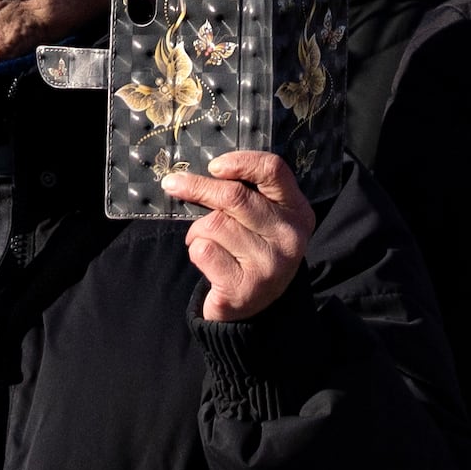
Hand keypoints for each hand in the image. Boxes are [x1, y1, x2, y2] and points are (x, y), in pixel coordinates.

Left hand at [167, 148, 311, 322]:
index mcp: (297, 211)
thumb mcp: (263, 219)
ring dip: (197, 230)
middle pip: (235, 197)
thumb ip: (248, 193)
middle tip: (173, 183)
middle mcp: (289, 237)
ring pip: (214, 224)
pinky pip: (204, 251)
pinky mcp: (244, 288)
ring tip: (204, 240)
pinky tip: (208, 261)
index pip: (273, 170)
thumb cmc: (252, 249)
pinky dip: (196, 250)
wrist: (253, 307)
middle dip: (198, 187)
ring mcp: (269, 264)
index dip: (241, 162)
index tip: (214, 166)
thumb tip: (205, 171)